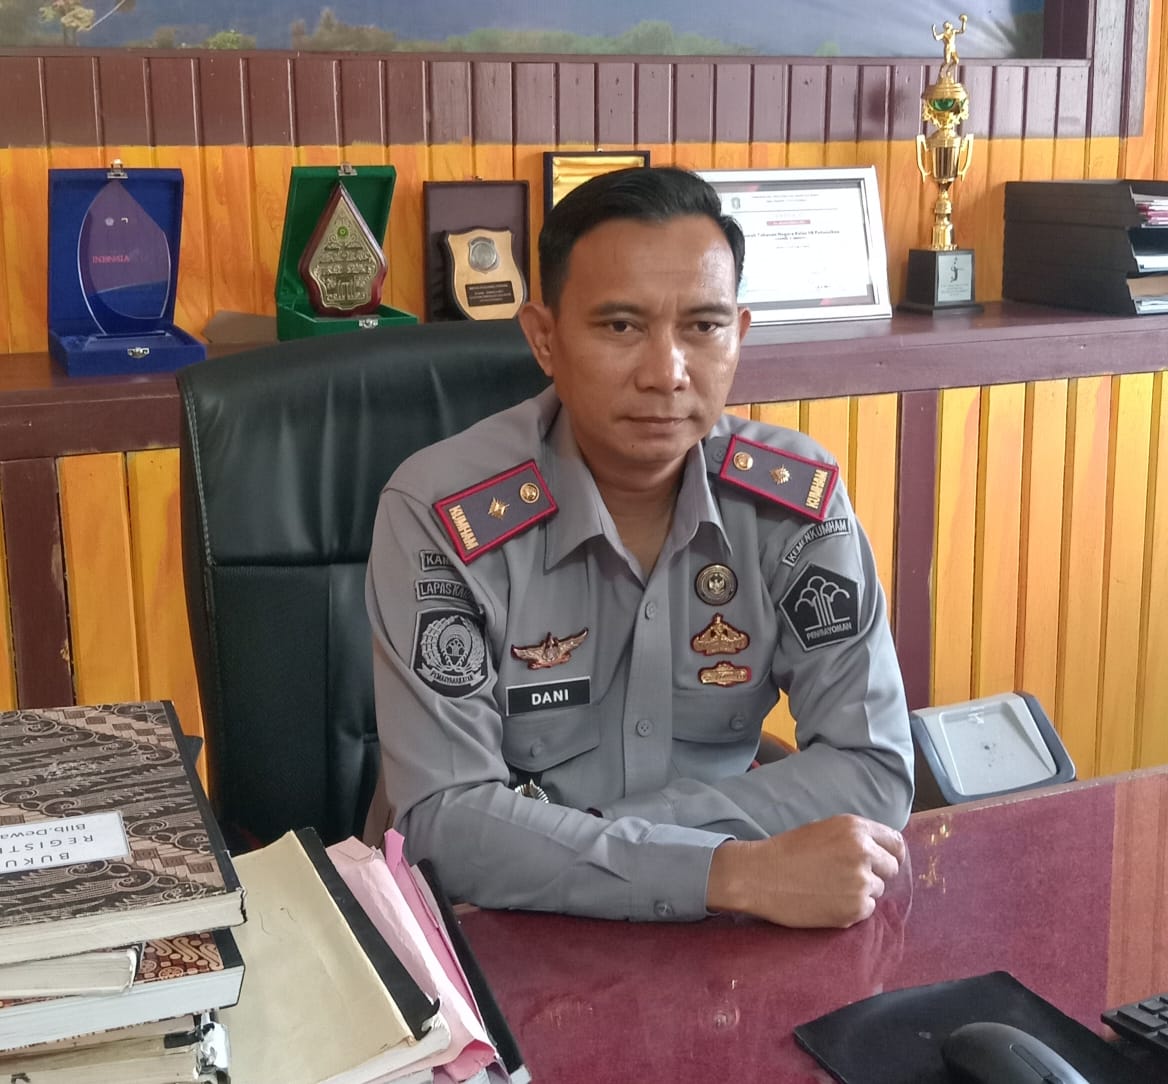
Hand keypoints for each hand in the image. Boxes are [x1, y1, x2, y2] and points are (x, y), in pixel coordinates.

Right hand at [706, 814, 904, 928]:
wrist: (761, 876)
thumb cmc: (787, 850)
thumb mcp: (824, 828)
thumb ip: (854, 836)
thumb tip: (879, 850)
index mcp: (856, 828)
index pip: (896, 842)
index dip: (890, 852)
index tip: (883, 860)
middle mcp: (863, 853)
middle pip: (891, 867)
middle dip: (876, 872)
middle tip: (848, 875)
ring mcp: (861, 883)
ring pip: (877, 890)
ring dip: (861, 890)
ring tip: (831, 887)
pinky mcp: (854, 909)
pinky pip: (866, 910)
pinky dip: (852, 908)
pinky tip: (828, 900)